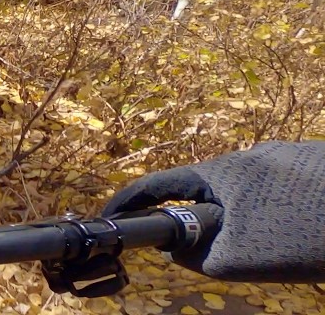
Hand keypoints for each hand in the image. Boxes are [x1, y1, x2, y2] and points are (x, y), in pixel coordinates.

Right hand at [104, 140, 324, 282]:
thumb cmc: (303, 235)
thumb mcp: (239, 258)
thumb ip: (196, 254)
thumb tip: (175, 251)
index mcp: (221, 171)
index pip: (158, 184)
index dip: (127, 204)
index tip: (108, 220)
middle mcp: (250, 155)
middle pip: (206, 189)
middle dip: (201, 219)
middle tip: (209, 251)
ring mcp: (286, 156)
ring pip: (248, 193)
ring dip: (248, 220)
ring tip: (276, 247)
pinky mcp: (314, 167)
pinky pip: (280, 192)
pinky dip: (279, 216)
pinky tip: (303, 235)